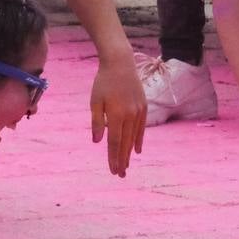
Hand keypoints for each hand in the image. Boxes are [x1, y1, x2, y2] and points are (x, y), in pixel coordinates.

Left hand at [90, 55, 145, 177]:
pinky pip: (141, 128)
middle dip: (122, 160)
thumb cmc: (103, 82)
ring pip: (133, 137)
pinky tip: (136, 151)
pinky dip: (139, 140)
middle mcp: (130, 115)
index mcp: (116, 115)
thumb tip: (97, 142)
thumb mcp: (95, 101)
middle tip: (120, 175)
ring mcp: (138, 111)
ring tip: (126, 166)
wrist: (120, 64)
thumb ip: (96, 122)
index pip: (114, 142)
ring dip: (129, 153)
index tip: (113, 171)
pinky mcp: (143, 107)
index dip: (113, 158)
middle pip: (125, 143)